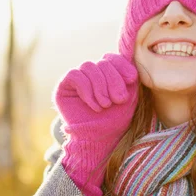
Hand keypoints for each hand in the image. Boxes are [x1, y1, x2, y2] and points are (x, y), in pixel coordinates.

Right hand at [52, 53, 138, 195]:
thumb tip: (128, 55)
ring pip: (89, 66)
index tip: (132, 80)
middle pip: (103, 62)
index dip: (122, 66)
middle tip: (118, 100)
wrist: (99, 139)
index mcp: (107, 73)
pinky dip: (87, 90)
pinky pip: (75, 76)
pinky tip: (94, 106)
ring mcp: (78, 78)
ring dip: (100, 88)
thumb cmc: (115, 120)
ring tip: (105, 105)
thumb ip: (129, 77)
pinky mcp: (64, 86)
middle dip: (113, 81)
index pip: (113, 58)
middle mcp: (92, 73)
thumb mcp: (129, 96)